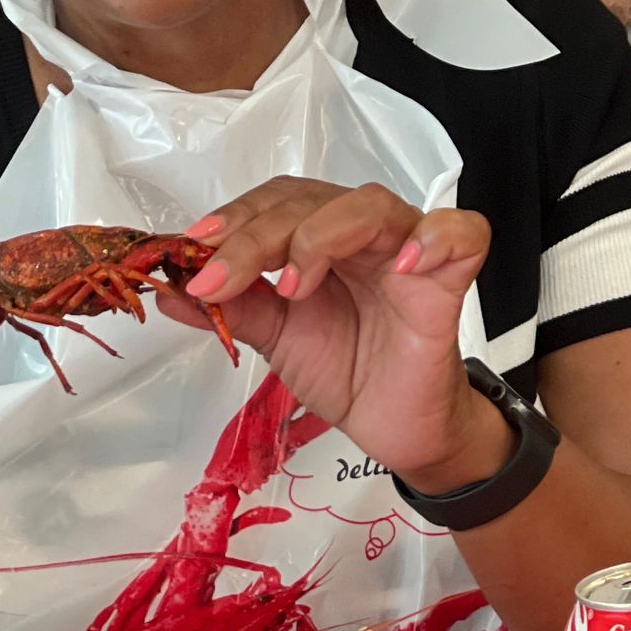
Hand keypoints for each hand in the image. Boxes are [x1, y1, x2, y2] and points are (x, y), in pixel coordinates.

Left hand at [163, 182, 510, 490]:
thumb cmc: (348, 371)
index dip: (234, 217)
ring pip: (370, 205)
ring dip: (320, 235)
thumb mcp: (276, 338)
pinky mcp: (448, 282)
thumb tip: (168, 292)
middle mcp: (362, 236)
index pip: (276, 202)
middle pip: (311, 201)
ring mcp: (407, 253)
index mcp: (320, 240)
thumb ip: (232, 309)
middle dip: (255, 235)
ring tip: (292, 286)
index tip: (191, 249)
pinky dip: (434, 238)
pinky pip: (462, 234)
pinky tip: (403, 264)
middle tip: (218, 279)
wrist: (395, 428)